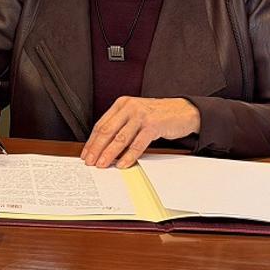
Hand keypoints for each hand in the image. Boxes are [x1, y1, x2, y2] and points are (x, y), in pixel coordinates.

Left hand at [80, 96, 200, 168]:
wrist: (184, 111)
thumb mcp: (136, 114)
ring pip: (120, 138)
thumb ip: (121, 125)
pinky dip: (128, 156)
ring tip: (102, 164)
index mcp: (121, 104)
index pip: (101, 124)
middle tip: (90, 162)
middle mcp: (129, 107)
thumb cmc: (158, 115)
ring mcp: (141, 116)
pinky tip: (122, 164)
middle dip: (96, 148)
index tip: (86, 153)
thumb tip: (104, 146)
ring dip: (109, 154)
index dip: (92, 140)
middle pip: (107, 131)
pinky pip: (137, 144)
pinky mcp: (153, 125)